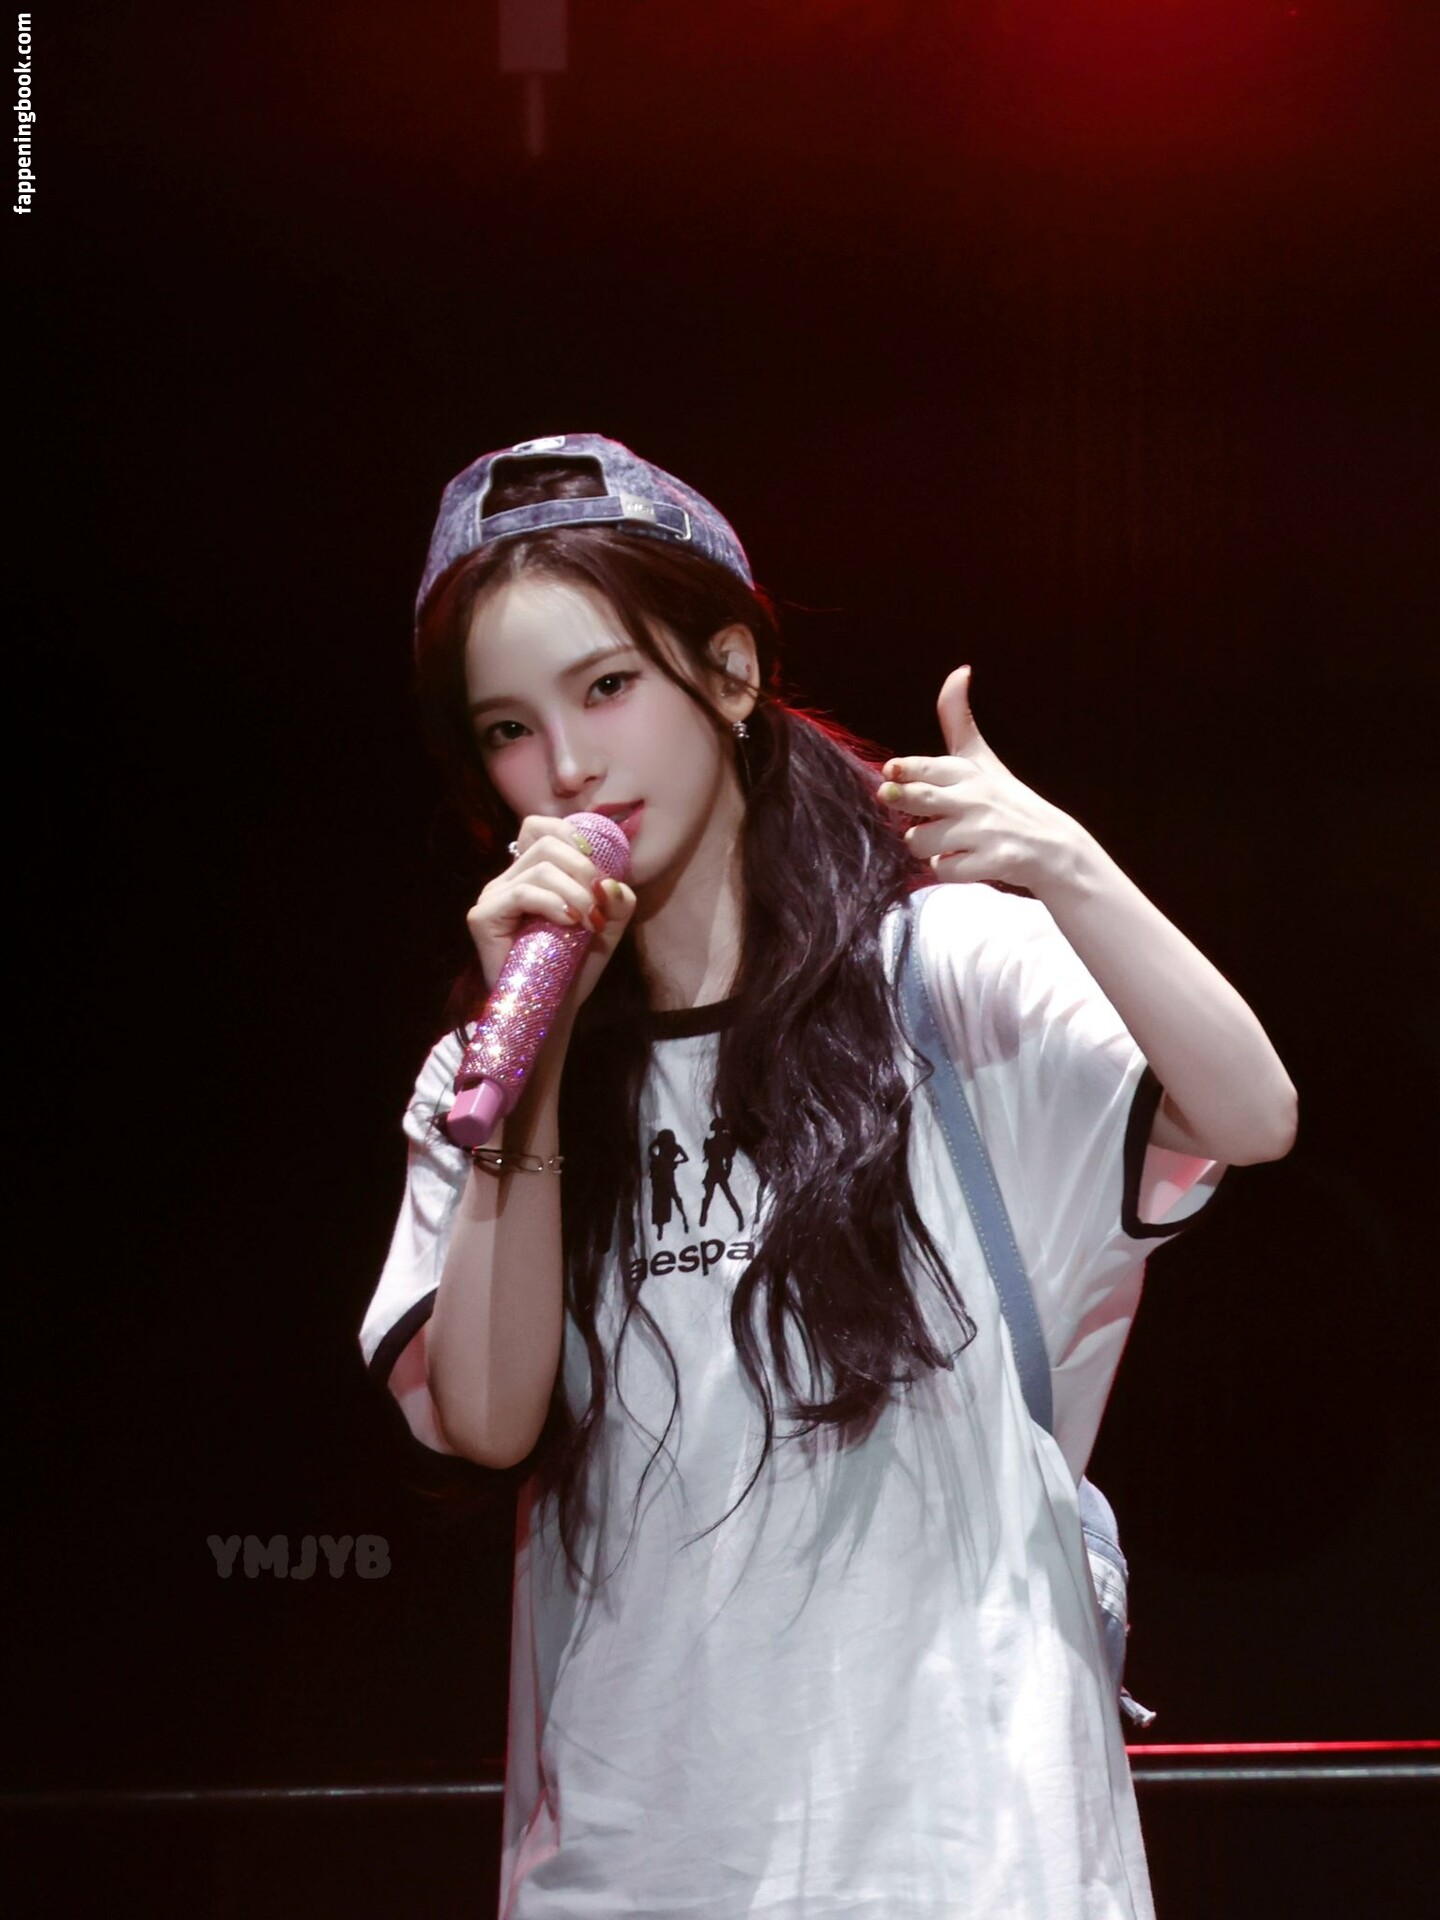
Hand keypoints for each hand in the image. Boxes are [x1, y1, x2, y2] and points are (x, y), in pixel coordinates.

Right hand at [466, 816, 636, 1009]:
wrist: (556, 1009)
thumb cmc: (575, 967)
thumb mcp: (606, 925)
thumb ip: (616, 900)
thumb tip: (611, 884)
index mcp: (530, 873)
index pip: (542, 827)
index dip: (573, 836)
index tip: (597, 870)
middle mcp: (507, 879)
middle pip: (547, 842)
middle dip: (584, 868)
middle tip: (598, 904)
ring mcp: (492, 896)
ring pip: (540, 868)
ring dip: (575, 892)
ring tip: (588, 921)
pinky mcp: (483, 917)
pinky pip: (522, 893)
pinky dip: (553, 903)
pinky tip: (569, 923)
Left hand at [879, 666, 1082, 893]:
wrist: (1053, 844)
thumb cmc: (1006, 798)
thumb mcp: (982, 758)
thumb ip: (958, 719)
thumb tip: (960, 670)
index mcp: (967, 771)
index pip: (923, 766)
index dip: (901, 771)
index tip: (891, 773)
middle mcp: (974, 797)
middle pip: (917, 799)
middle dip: (899, 801)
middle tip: (893, 800)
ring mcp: (984, 830)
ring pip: (920, 841)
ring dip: (926, 846)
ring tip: (946, 840)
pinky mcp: (993, 860)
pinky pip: (943, 870)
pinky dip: (948, 869)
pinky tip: (964, 859)